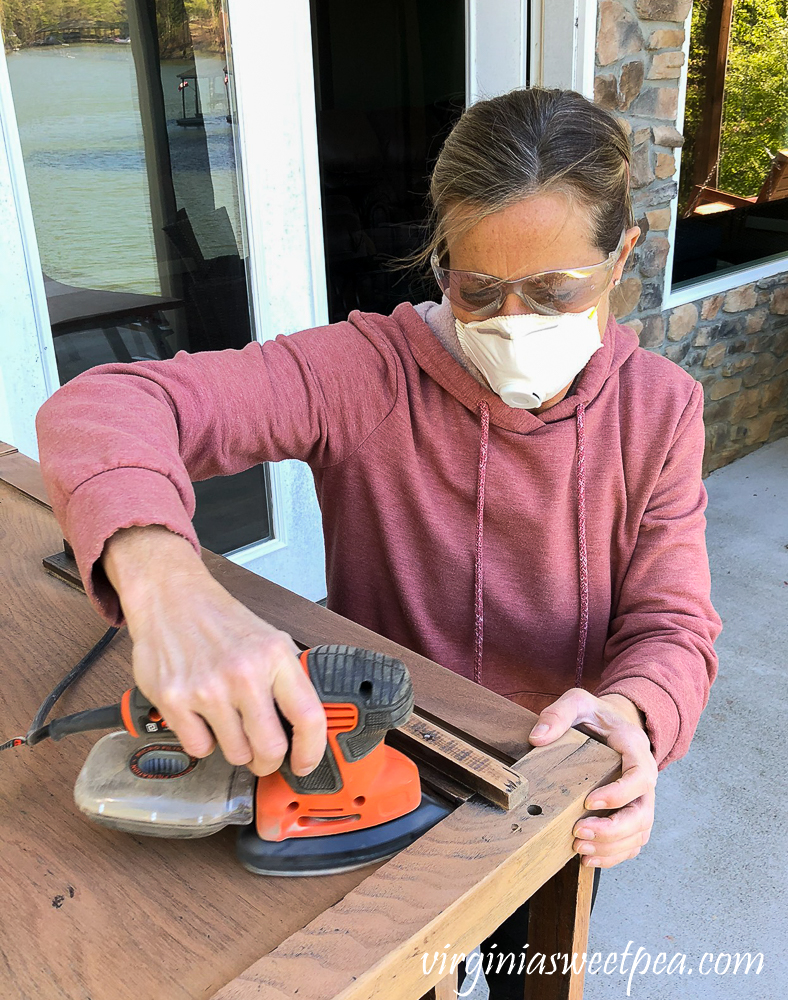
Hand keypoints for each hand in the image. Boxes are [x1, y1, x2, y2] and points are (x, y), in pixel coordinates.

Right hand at [102, 526, 326, 776]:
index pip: (309, 716)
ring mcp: (208, 688)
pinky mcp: (174, 699)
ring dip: (235, 749)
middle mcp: (244, 673)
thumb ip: (286, 680)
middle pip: (270, 748)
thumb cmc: (221, 621)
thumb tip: (305, 727)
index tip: (305, 764)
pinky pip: (199, 748)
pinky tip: (202, 716)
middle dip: (268, 761)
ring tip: (228, 722)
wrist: (170, 596)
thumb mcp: (269, 640)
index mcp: (275, 656)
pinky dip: (203, 741)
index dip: (311, 751)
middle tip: (263, 756)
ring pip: (235, 754)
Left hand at [528, 689, 656, 868]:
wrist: (614, 724)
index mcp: (635, 750)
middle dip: (612, 830)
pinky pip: (633, 842)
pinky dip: (614, 856)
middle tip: (578, 833)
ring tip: (579, 849)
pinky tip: (588, 859)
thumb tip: (537, 738)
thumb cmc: (597, 715)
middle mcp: (645, 778)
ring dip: (612, 847)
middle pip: (643, 814)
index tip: (588, 801)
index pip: (640, 778)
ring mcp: (642, 799)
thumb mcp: (577, 702)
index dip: (619, 795)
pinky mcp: (633, 814)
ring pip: (639, 833)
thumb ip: (558, 714)